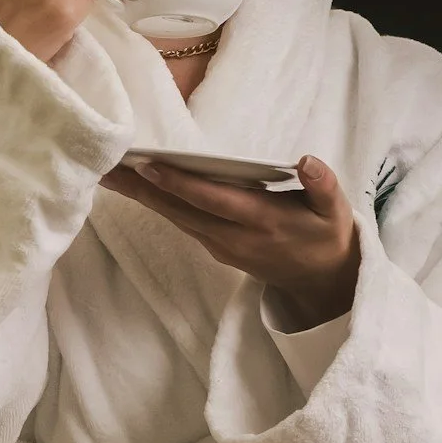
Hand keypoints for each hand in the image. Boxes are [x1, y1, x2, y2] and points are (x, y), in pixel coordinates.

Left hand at [100, 155, 360, 327]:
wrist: (320, 280)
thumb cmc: (325, 234)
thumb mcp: (334, 211)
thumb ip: (323, 186)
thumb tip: (308, 162)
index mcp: (261, 221)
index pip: (213, 200)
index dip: (180, 184)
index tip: (149, 166)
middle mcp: (233, 237)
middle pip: (180, 210)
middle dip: (142, 190)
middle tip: (107, 168)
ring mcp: (220, 245)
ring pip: (174, 217)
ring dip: (141, 196)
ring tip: (109, 172)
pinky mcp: (214, 246)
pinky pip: (180, 221)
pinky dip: (156, 203)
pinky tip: (135, 186)